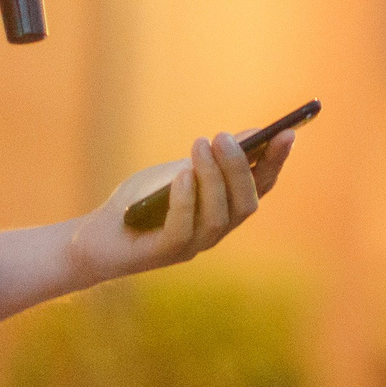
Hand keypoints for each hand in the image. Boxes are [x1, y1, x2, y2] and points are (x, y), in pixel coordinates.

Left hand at [67, 129, 296, 283]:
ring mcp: (193, 245)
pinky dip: (185, 201)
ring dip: (212, 177)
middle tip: (224, 136)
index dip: (276, 162)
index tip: (286, 133)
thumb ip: (212, 159)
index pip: (261, 187)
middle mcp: (216, 231)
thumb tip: (251, 134)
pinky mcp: (165, 253)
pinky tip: (182, 175)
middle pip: (245, 204)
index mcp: (226, 209)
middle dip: (239, 168)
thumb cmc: (143, 201)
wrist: (98, 235)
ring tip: (201, 144)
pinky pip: (182, 229)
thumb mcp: (181, 170)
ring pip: (218, 216)